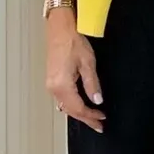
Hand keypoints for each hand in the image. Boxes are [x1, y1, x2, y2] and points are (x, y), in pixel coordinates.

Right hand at [45, 10, 105, 132]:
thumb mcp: (87, 63)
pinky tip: (79, 107)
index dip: (92, 116)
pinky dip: (72, 106)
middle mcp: (53, 87)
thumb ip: (92, 84)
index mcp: (62, 85)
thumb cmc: (72, 41)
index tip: (102, 118)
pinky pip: (62, 99)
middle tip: (98, 126)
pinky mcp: (51, 80)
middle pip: (71, 110)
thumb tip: (97, 100)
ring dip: (79, 114)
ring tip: (92, 119)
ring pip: (66, 106)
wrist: (59, 28)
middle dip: (86, 119)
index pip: (79, 108)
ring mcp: (51, 84)